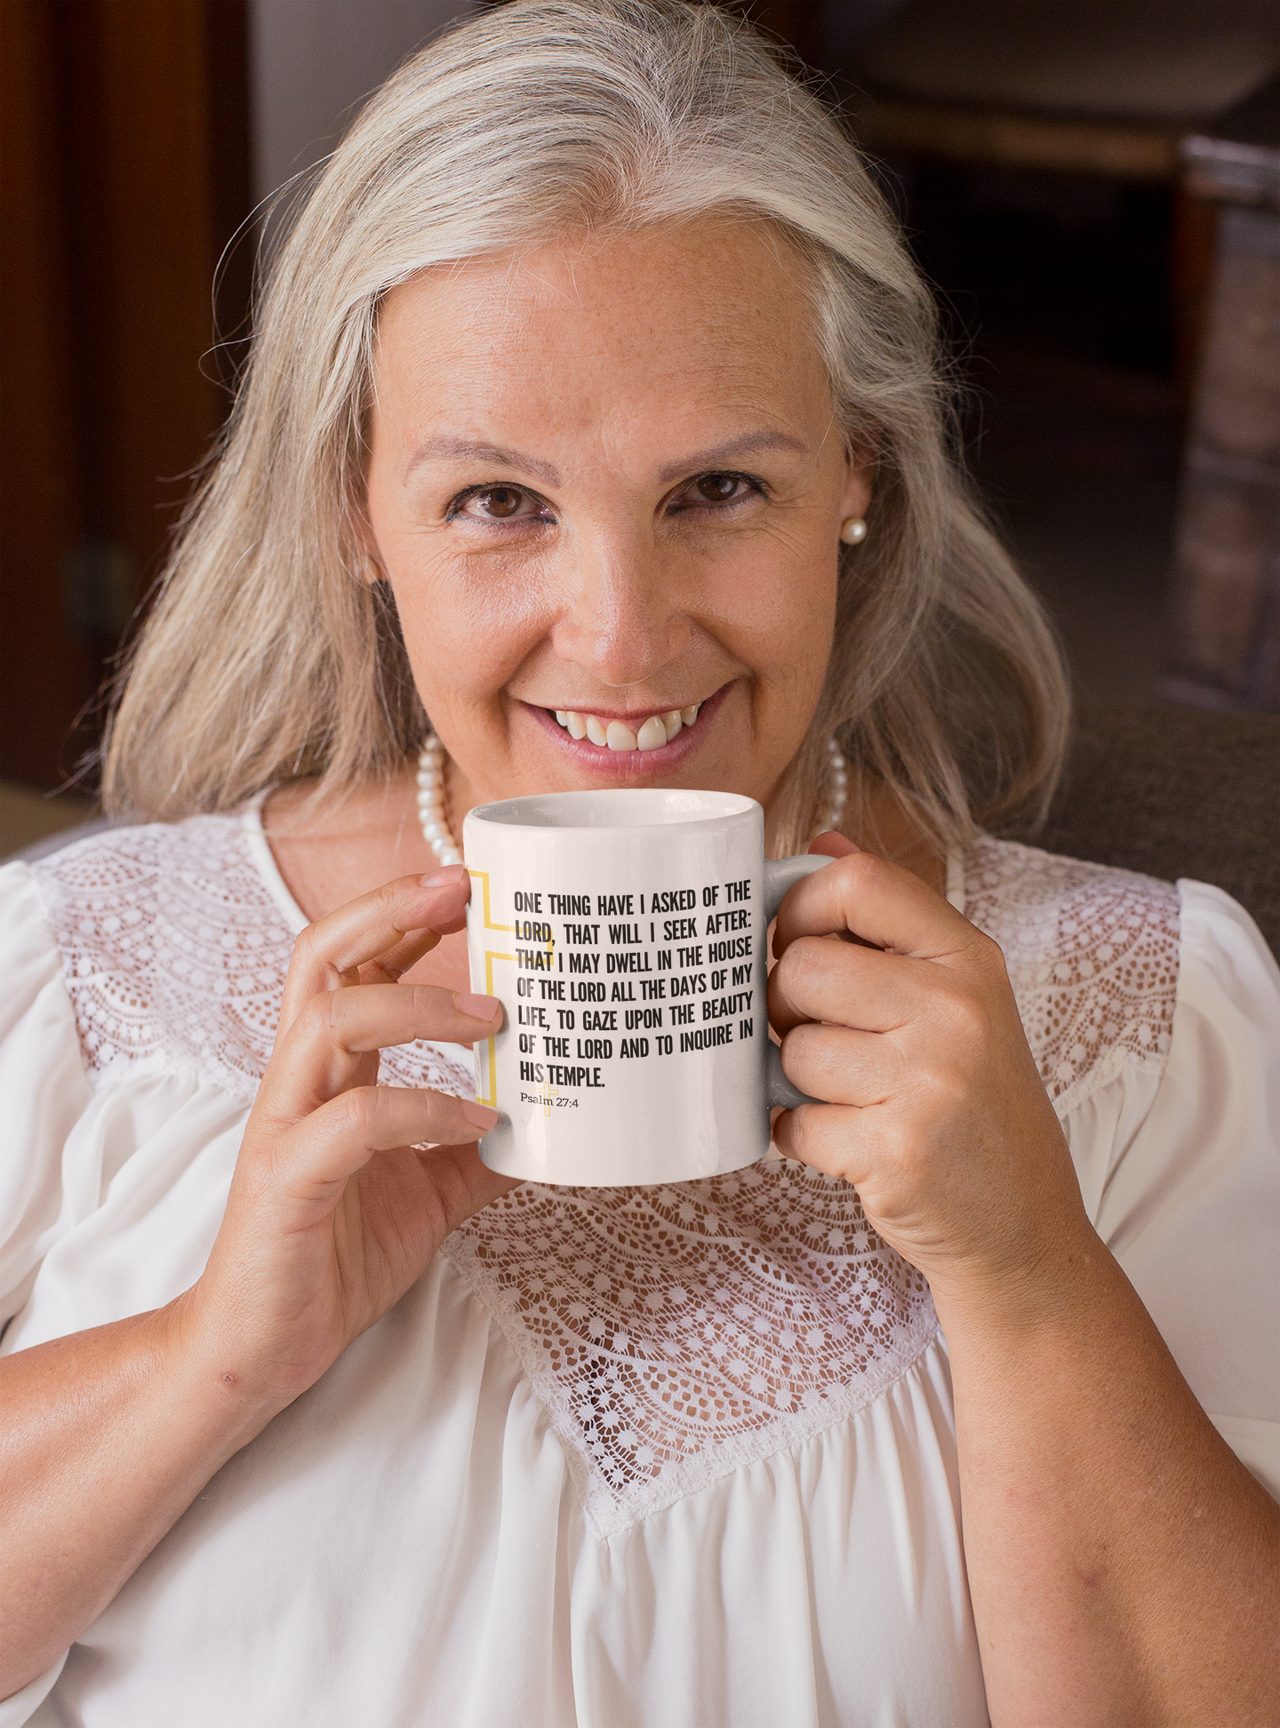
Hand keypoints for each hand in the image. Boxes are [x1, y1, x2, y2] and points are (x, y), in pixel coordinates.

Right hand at [178, 865, 515, 1405]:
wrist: (263, 1347)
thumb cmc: (333, 1256)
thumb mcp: (429, 1191)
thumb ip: (475, 1149)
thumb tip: (552, 1123)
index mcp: (327, 1072)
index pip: (351, 961)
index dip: (402, 914)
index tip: (468, 884)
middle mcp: (298, 1081)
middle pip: (319, 956)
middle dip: (388, 910)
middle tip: (463, 889)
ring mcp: (285, 1125)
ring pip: (328, 1020)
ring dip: (415, 1002)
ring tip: (493, 1016)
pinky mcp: (287, 1180)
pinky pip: (353, 1122)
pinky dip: (421, 1109)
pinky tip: (478, 1122)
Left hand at [769, 837, 1088, 1303]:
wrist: (1024, 1226)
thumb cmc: (972, 1102)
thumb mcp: (956, 998)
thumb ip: (886, 921)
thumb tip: (820, 842)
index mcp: (968, 958)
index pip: (856, 882)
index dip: (800, 906)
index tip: (795, 942)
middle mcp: (957, 1010)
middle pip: (802, 966)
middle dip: (787, 1007)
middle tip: (820, 1036)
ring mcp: (931, 1082)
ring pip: (794, 1050)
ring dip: (799, 1082)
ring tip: (851, 1098)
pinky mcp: (898, 1152)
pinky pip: (793, 1123)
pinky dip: (804, 1138)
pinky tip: (851, 1144)